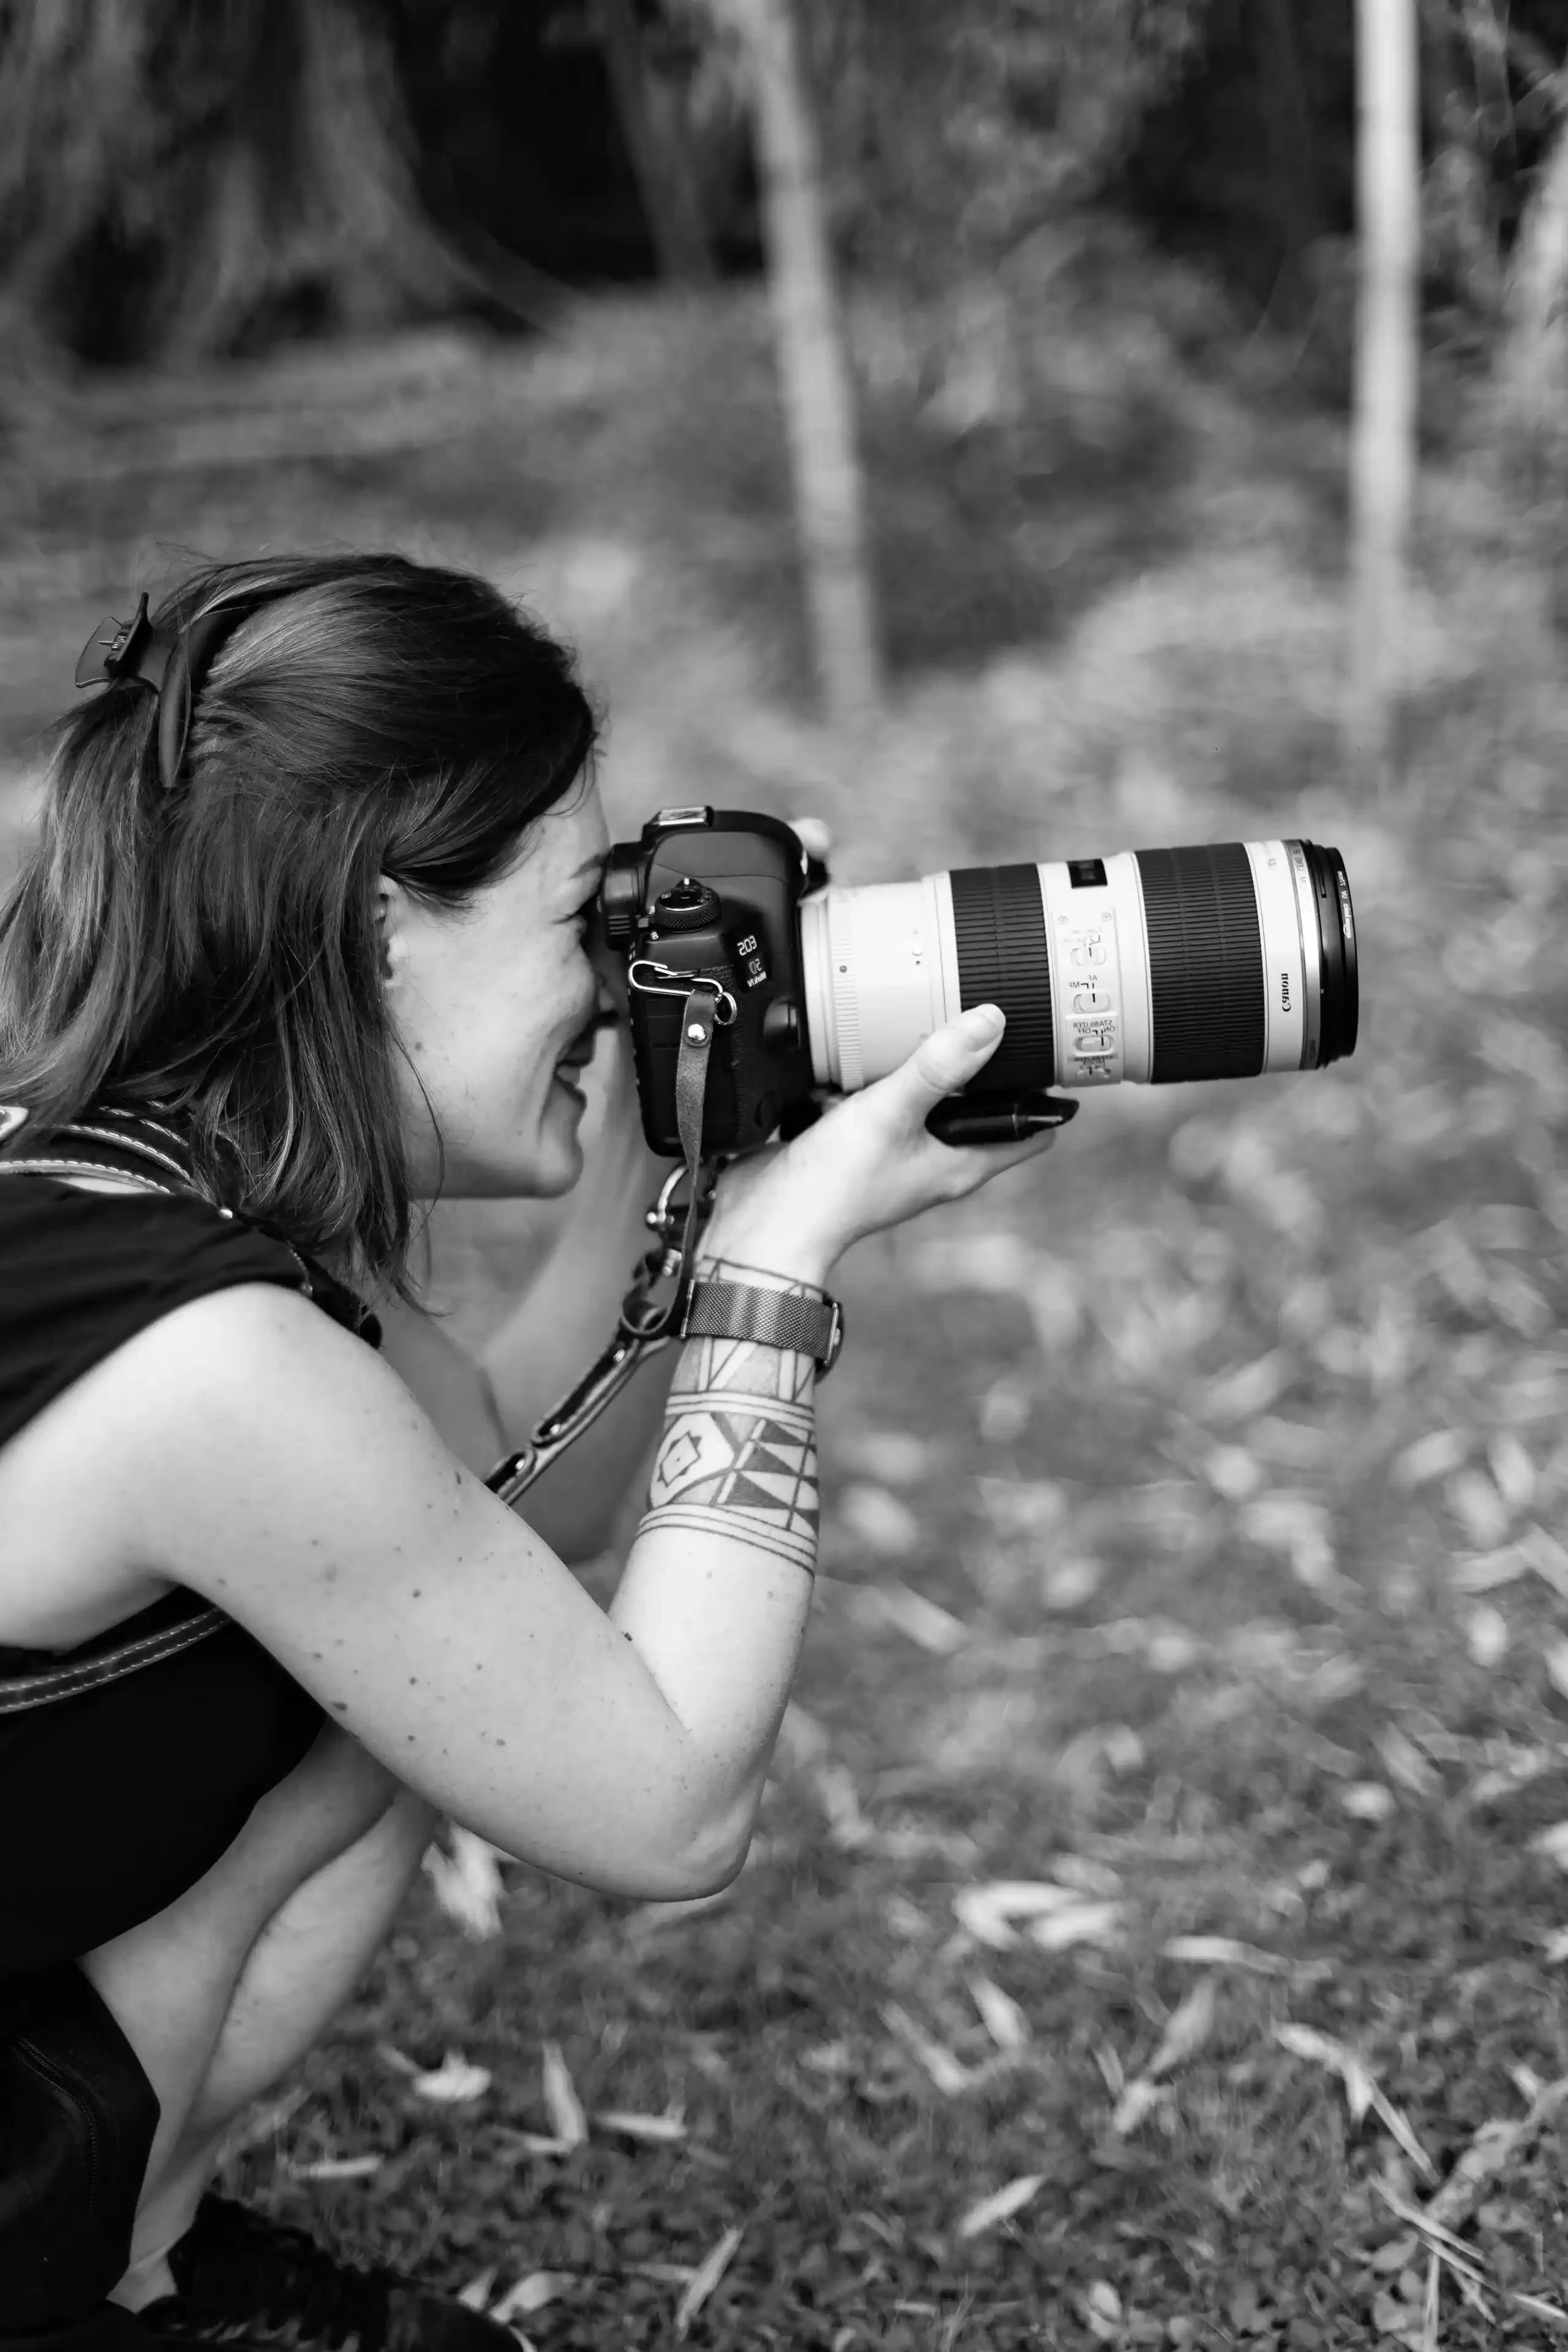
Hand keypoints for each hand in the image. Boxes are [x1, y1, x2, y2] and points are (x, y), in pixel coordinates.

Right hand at [699, 1005, 1058, 1286]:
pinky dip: (870, 1077)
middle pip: (976, 1105)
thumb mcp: (890, 1114)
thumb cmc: (832, 1187)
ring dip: (918, 1066)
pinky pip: (877, 1100)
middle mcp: (935, 1161)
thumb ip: (936, 1069)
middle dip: (977, 1064)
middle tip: (983, 1012)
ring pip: (924, 1098)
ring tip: (918, 1025)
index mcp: (961, 1163)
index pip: (1028, 1130)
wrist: (764, 1223)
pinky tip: (856, 1055)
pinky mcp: (857, 1145)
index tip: (1051, 1047)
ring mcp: (896, 1154)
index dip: (1045, 1094)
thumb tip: (991, 1024)